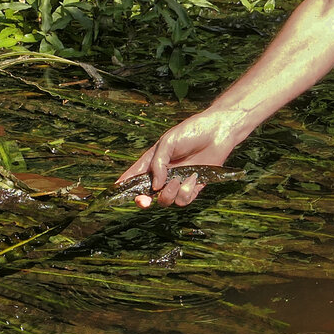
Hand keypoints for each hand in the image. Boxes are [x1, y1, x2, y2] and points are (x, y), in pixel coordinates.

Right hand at [117, 107, 245, 207]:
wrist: (218, 132)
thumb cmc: (191, 132)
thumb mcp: (168, 142)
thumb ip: (158, 163)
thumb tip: (154, 186)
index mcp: (153, 161)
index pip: (135, 176)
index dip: (124, 185)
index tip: (116, 191)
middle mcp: (163, 175)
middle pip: (147, 195)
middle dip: (143, 200)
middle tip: (144, 201)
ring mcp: (177, 183)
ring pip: (165, 200)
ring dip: (170, 192)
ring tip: (179, 178)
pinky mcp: (192, 188)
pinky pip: (184, 200)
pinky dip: (187, 191)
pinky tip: (193, 177)